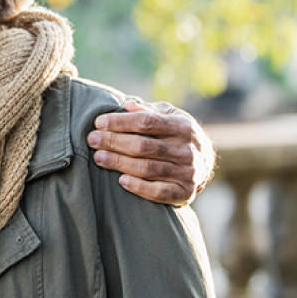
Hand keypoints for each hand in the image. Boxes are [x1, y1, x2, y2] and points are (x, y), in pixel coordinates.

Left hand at [86, 100, 214, 205]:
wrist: (204, 163)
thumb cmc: (176, 134)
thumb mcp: (168, 116)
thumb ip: (148, 110)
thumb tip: (127, 105)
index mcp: (182, 126)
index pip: (146, 122)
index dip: (120, 122)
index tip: (98, 123)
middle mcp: (187, 150)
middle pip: (143, 146)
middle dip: (113, 142)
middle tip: (92, 140)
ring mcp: (188, 172)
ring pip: (147, 168)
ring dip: (119, 163)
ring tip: (98, 157)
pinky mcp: (185, 192)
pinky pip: (159, 192)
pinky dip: (139, 187)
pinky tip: (121, 180)